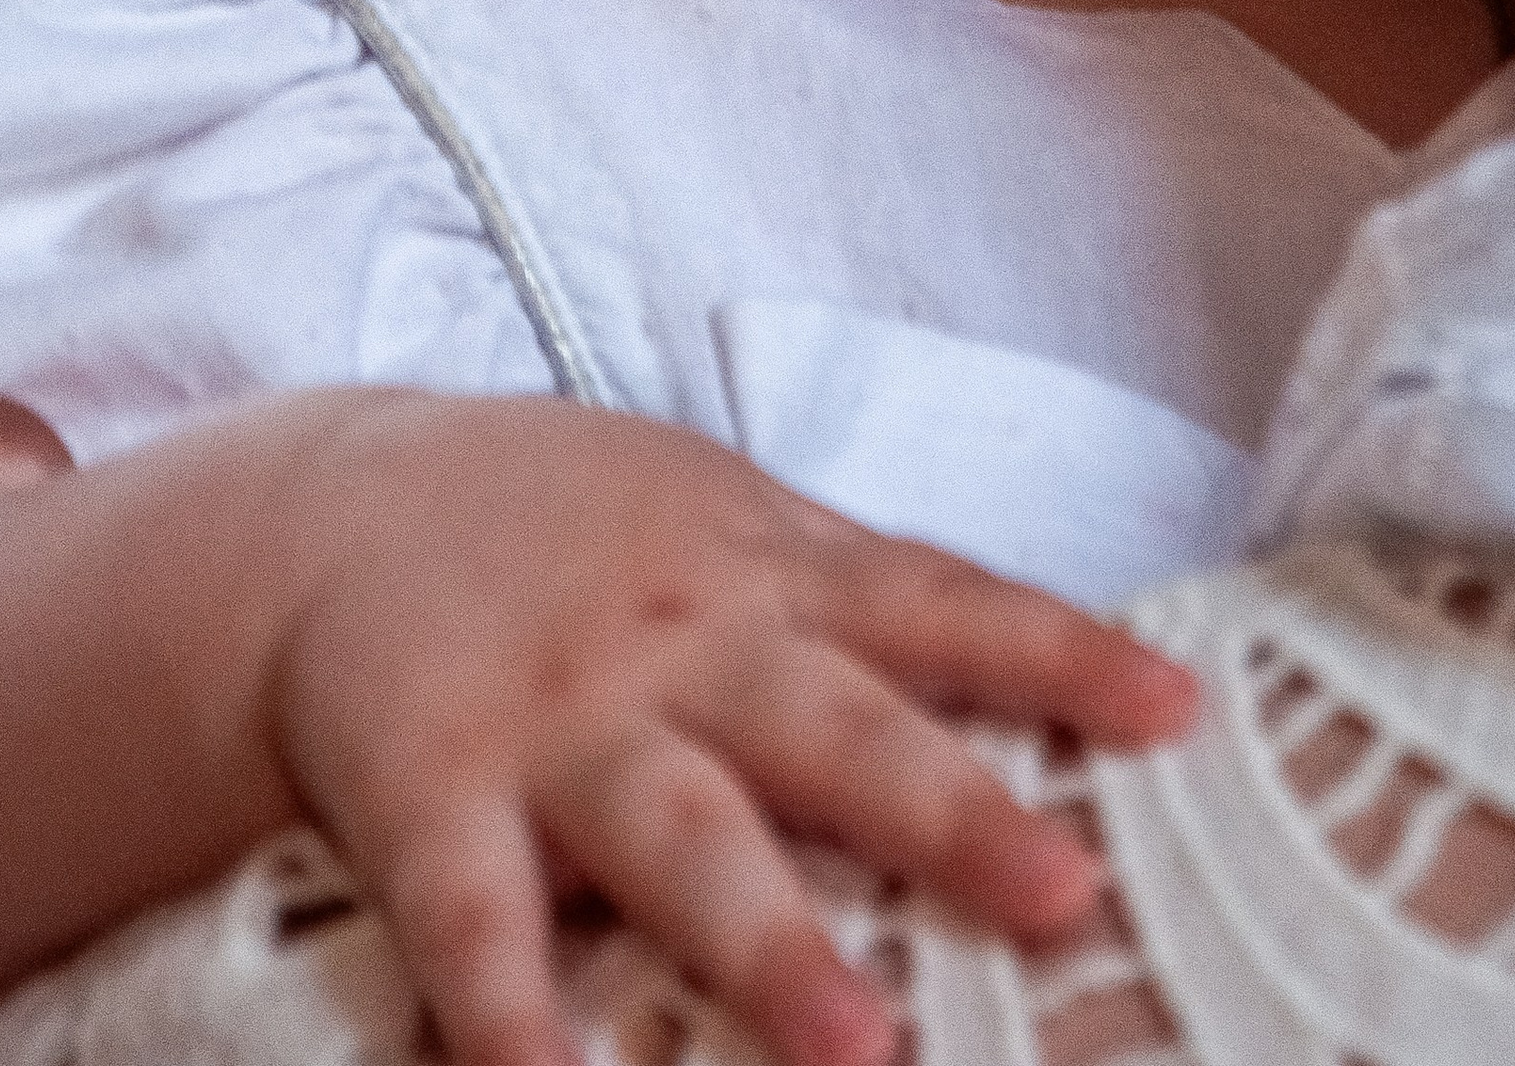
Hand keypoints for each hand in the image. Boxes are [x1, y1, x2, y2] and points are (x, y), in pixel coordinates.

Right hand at [265, 394, 1198, 1065]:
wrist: (335, 503)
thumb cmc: (576, 534)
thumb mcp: (727, 522)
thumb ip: (861, 599)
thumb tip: (1058, 669)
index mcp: (767, 572)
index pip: (942, 605)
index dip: (1062, 656)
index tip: (1178, 713)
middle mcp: (681, 642)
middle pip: (835, 728)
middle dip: (951, 812)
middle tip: (1067, 894)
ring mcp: (558, 720)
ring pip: (680, 835)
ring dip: (768, 944)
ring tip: (861, 1049)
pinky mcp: (427, 789)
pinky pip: (472, 919)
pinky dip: (507, 1015)